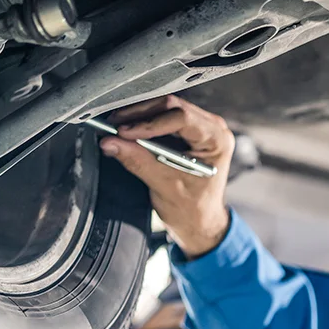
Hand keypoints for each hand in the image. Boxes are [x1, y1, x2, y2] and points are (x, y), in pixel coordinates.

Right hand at [100, 95, 234, 258]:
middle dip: (140, 115)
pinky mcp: (186, 131)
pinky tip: (125, 130)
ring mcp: (200, 127)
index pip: (182, 118)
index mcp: (217, 141)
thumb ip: (139, 162)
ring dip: (138, 116)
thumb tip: (111, 143)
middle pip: (172, 107)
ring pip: (164, 108)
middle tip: (113, 125)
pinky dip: (142, 122)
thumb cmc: (194, 208)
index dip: (150, 122)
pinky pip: (162, 117)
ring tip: (115, 127)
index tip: (125, 132)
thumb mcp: (165, 186)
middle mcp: (212, 129)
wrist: (200, 220)